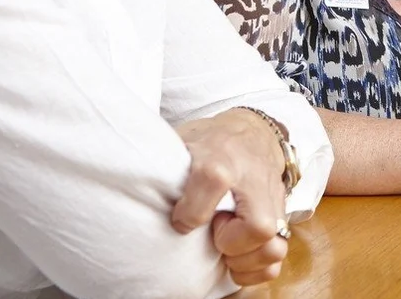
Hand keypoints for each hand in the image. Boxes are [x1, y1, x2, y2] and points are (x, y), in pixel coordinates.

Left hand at [172, 110, 289, 285]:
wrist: (254, 133)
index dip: (190, 212)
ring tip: (225, 249)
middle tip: (213, 233)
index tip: (179, 221)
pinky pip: (277, 260)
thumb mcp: (185, 139)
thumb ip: (161, 161)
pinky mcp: (281, 218)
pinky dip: (256, 269)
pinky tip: (236, 259)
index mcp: (222, 157)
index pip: (213, 180)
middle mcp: (252, 182)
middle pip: (258, 226)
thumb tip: (119, 179)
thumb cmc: (211, 141)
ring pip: (273, 247)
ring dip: (245, 260)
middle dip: (230, 243)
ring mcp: (271, 203)